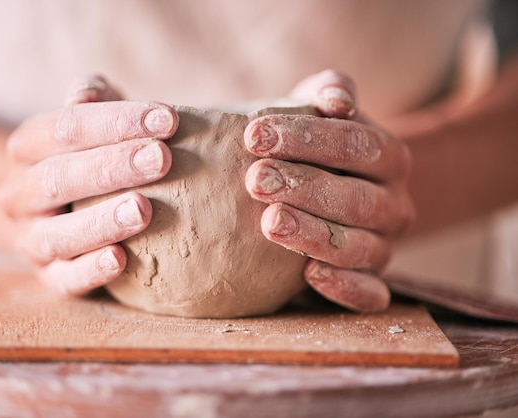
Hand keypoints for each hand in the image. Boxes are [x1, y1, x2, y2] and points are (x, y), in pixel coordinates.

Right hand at [0, 75, 177, 294]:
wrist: (62, 212)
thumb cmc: (93, 157)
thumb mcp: (92, 123)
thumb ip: (94, 101)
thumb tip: (84, 94)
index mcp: (28, 147)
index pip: (66, 128)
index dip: (117, 121)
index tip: (169, 120)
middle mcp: (20, 193)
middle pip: (60, 177)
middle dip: (113, 166)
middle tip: (162, 159)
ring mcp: (30, 238)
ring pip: (58, 232)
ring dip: (102, 221)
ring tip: (143, 209)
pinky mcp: (49, 277)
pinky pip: (65, 279)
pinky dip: (91, 270)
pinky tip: (122, 260)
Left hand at [244, 70, 414, 311]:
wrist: (331, 188)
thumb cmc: (313, 146)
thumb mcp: (318, 110)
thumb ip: (328, 92)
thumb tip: (337, 98)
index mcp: (389, 156)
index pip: (357, 144)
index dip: (307, 138)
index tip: (253, 134)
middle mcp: (394, 203)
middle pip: (357, 198)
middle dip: (304, 187)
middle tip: (254, 180)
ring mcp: (384, 246)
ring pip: (359, 246)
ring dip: (314, 235)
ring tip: (271, 223)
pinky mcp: (371, 283)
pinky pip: (369, 295)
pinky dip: (343, 287)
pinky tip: (307, 275)